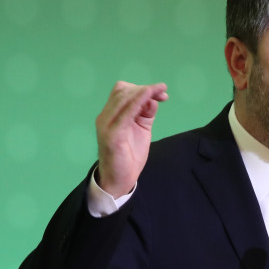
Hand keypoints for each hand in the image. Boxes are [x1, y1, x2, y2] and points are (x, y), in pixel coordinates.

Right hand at [95, 81, 167, 196]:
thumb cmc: (129, 155)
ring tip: (160, 93)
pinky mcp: (113, 135)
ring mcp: (107, 125)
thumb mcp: (141, 130)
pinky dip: (138, 101)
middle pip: (123, 91)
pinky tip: (150, 98)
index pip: (122, 91)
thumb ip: (145, 114)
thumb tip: (153, 99)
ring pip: (124, 98)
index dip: (141, 88)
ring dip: (144, 92)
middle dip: (145, 89)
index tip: (161, 92)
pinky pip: (126, 113)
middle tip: (163, 94)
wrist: (119, 179)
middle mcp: (105, 117)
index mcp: (110, 115)